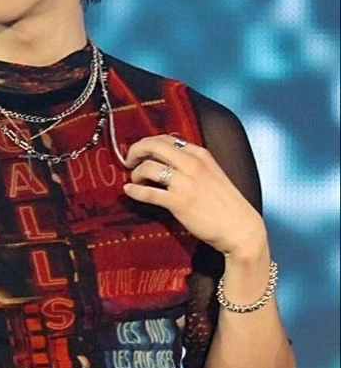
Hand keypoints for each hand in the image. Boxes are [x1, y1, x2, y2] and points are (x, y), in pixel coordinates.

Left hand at [122, 134, 265, 257]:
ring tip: (134, 181)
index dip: (147, 143)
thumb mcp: (213, 174)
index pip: (166, 139)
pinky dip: (134, 191)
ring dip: (135, 173)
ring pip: (148, 167)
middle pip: (153, 146)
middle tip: (128, 161)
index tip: (140, 151)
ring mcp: (185, 183)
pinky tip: (129, 191)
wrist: (240, 229)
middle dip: (135, 151)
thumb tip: (169, 161)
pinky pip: (148, 192)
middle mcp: (192, 164)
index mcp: (201, 155)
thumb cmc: (227, 205)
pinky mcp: (178, 202)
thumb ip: (193, 165)